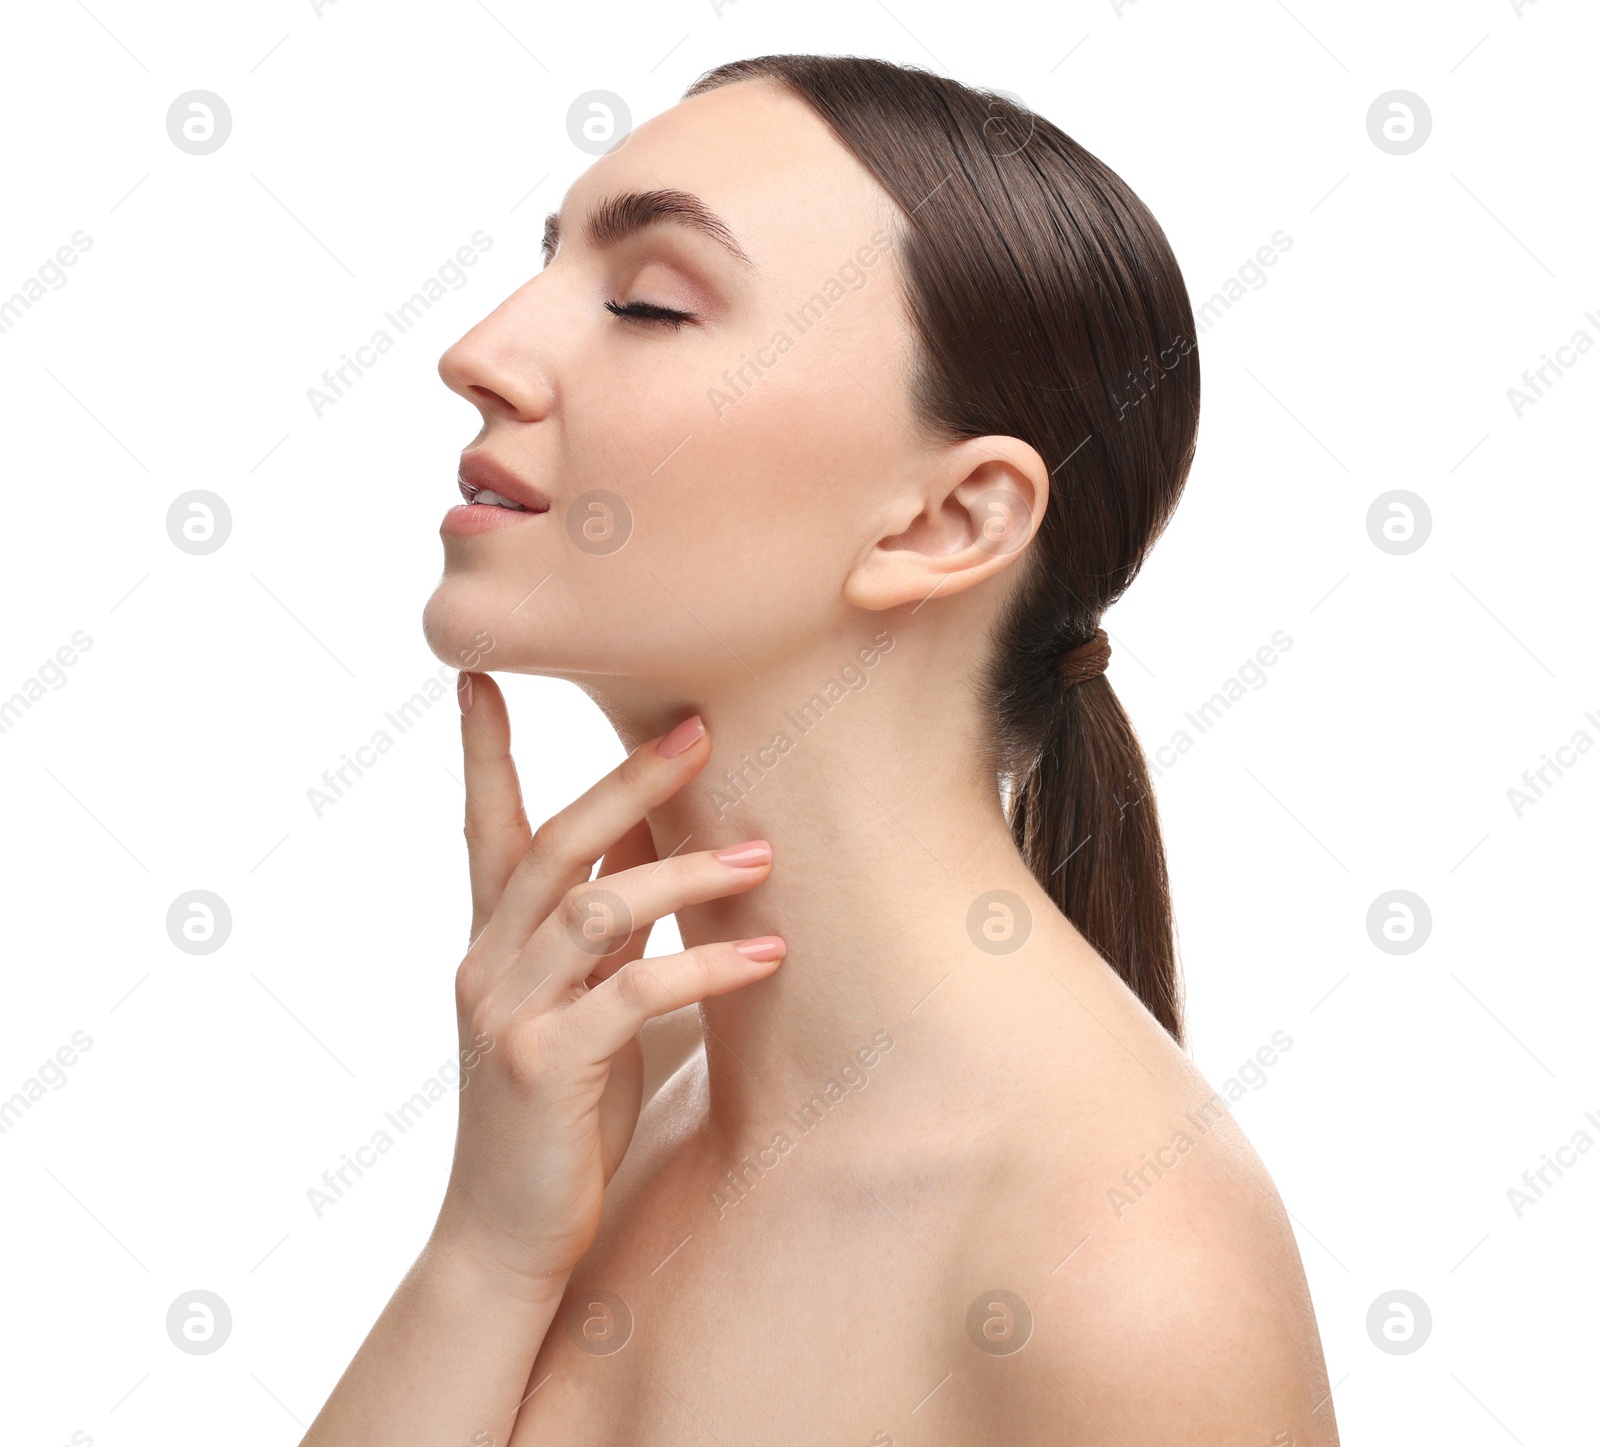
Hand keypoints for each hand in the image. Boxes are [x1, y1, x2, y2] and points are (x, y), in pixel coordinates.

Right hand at [433, 672, 781, 1288]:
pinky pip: (633, 992)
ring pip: (596, 907)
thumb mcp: (583, 1008)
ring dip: (686, 873)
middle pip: (556, 843)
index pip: (485, 825)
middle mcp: (488, 963)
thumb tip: (663, 855)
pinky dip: (704, 967)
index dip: (483, 750)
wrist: (507, 1233)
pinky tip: (767, 959)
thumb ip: (609, 937)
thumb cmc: (559, 1116)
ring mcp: (510, 1014)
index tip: (482, 674)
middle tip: (700, 727)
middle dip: (628, 780)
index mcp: (494, 943)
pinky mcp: (546, 1066)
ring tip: (763, 858)